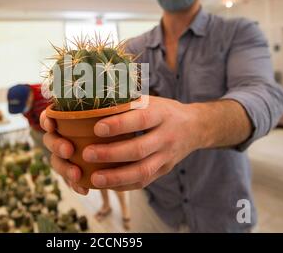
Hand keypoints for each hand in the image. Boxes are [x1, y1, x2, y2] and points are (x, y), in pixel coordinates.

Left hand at [40, 96, 203, 192]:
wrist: (195, 127)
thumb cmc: (162, 110)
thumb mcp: (150, 100)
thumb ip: (128, 101)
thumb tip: (94, 98)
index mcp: (162, 114)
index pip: (141, 120)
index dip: (119, 125)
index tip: (97, 127)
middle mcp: (166, 137)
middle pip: (139, 149)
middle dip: (111, 153)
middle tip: (87, 154)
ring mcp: (166, 157)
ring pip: (142, 171)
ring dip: (116, 177)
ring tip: (93, 178)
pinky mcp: (163, 171)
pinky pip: (143, 182)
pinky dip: (122, 185)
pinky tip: (105, 184)